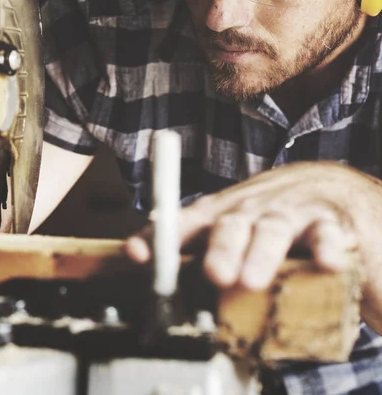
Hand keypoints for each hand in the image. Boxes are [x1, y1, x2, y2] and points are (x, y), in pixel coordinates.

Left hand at [126, 162, 364, 290]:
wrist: (320, 182)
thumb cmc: (260, 213)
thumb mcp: (223, 224)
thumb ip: (191, 248)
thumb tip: (145, 270)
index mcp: (219, 213)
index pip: (182, 223)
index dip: (159, 239)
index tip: (135, 255)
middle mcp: (248, 210)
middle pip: (229, 226)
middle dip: (220, 249)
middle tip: (214, 275)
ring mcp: (287, 213)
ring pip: (271, 230)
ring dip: (260, 254)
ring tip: (252, 281)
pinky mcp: (327, 223)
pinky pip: (326, 234)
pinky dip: (327, 247)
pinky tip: (326, 263)